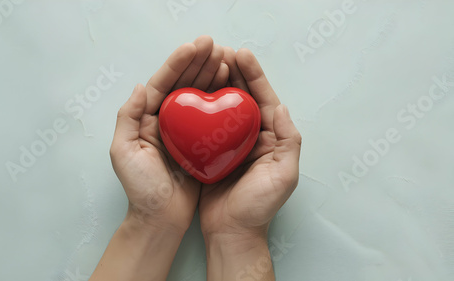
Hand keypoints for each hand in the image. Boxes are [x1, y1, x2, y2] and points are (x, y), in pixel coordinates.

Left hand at [90, 36, 228, 280]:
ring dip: (210, 75)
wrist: (160, 218)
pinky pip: (210, 116)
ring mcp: (184, 130)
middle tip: (215, 46)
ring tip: (226, 59)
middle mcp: (165, 120)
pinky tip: (231, 88)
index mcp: (145, 119)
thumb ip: (128, 118)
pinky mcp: (200, 143)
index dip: (178, 63)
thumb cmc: (141, 189)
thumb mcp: (123, 153)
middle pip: (182, 84)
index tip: (195, 46)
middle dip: (198, 63)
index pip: (162, 83)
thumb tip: (141, 86)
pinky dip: (219, 100)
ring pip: (198, 96)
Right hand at [199, 48, 301, 280]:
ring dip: (216, 83)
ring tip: (206, 63)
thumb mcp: (284, 176)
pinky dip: (200, 106)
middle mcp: (251, 136)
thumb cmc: (259, 208)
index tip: (241, 54)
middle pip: (243, 96)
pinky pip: (206, 122)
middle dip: (234, 72)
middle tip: (220, 51)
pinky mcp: (211, 151)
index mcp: (271, 138)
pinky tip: (191, 92)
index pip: (264, 99)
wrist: (232, 233)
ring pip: (223, 105)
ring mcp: (230, 142)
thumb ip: (289, 141)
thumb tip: (282, 107)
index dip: (254, 75)